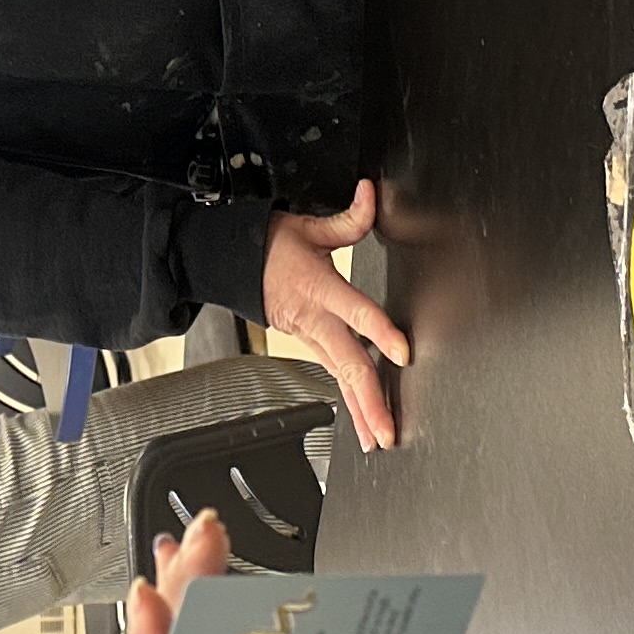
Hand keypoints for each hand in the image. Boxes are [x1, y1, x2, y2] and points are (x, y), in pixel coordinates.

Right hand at [260, 178, 409, 448]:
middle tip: (387, 429)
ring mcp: (309, 337)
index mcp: (318, 288)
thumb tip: (369, 195)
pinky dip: (349, 402)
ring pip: (341, 378)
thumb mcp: (308, 226)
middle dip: (369, 400)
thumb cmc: (268, 246)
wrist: (231, 264)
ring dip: (360, 410)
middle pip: (348, 364)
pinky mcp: (307, 344)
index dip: (379, 332)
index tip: (402, 352)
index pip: (355, 311)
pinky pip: (333, 376)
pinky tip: (363, 423)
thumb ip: (348, 218)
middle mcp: (315, 320)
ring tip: (379, 438)